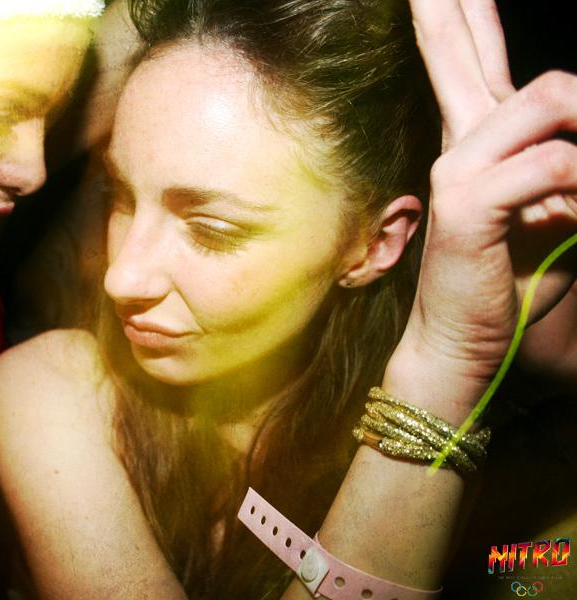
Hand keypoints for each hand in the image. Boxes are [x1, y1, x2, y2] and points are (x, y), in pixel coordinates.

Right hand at [393, 0, 576, 403]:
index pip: (469, 62)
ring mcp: (458, 168)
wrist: (467, 343)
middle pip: (466, 55)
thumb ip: (565, 160)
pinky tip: (576, 219)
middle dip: (454, 12)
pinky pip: (555, 165)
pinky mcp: (467, 203)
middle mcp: (462, 143)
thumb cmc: (517, 279)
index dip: (457, 18)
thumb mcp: (560, 208)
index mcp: (481, 141)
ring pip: (550, 98)